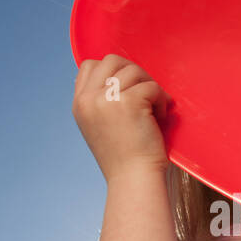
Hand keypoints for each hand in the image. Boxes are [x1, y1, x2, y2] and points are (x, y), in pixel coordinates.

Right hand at [72, 53, 170, 180]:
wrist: (133, 179)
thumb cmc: (124, 157)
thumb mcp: (99, 125)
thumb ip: (101, 101)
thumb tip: (119, 77)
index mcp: (79, 104)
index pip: (89, 66)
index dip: (113, 71)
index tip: (128, 89)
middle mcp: (88, 99)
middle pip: (112, 60)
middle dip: (134, 73)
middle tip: (146, 93)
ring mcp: (106, 99)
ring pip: (133, 70)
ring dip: (150, 86)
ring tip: (155, 109)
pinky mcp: (128, 102)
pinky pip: (151, 86)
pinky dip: (161, 99)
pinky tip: (160, 117)